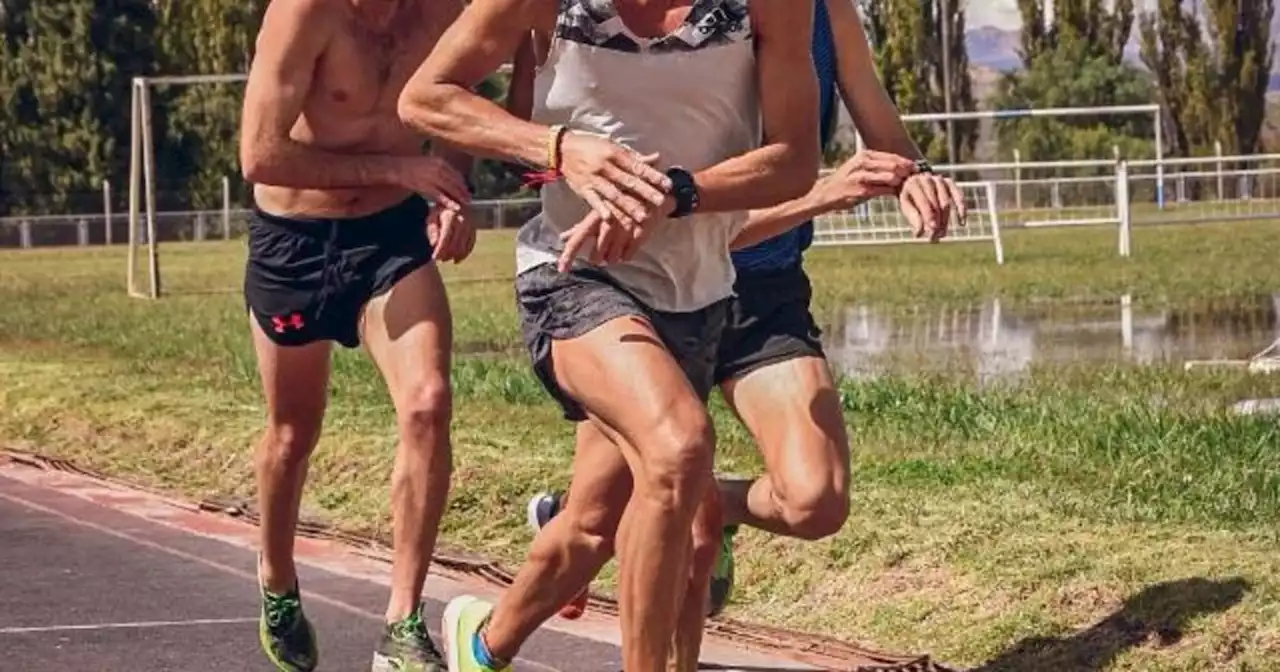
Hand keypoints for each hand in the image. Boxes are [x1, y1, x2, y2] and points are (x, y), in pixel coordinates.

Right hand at [396, 156, 471, 210]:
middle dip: (463, 190)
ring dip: (459, 196)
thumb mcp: (427, 163)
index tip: (467, 188)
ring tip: (465, 203)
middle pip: (455, 181)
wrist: (395, 167)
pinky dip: (448, 202)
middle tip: (469, 198)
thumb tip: (447, 176)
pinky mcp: (425, 186)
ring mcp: (432, 176)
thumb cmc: (410, 166)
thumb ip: (438, 168)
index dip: (462, 182)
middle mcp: (438, 167)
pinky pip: (440, 195)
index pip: (455, 173)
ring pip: (450, 188)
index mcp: (439, 161)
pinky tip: (455, 207)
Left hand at [427, 206, 475, 262]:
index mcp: (450, 217)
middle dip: (446, 254)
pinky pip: (470, 246)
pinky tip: (456, 259)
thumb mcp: (432, 216)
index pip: (445, 238)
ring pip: (463, 247)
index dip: (440, 250)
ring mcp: (470, 226)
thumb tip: (434, 244)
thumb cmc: (440, 211)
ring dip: (454, 256)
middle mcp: (463, 221)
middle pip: (455, 244)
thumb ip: (432, 230)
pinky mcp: (474, 230)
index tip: (434, 257)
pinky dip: (463, 255)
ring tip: (445, 259)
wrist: (455, 201)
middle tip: (439, 259)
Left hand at [555, 193, 672, 271]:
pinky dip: (625, 255)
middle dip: (596, 257)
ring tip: (614, 248)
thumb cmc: (620, 199)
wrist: (648, 190)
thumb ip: (581, 226)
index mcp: (595, 217)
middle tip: (599, 253)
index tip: (562, 268)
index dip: (568, 255)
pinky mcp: (640, 235)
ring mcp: (624, 231)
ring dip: (611, 256)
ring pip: (612, 258)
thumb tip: (563, 237)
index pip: (577, 238)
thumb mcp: (598, 210)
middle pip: (596, 255)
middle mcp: (608, 225)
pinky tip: (625, 248)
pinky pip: (627, 256)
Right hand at [558, 131, 671, 227]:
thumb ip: (634, 156)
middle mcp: (605, 166)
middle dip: (646, 192)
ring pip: (614, 194)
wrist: (562, 148)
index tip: (667, 185)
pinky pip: (593, 200)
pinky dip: (600, 208)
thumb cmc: (591, 146)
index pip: (637, 167)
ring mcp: (594, 178)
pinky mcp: (583, 188)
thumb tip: (656, 158)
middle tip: (661, 202)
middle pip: (629, 182)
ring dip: (628, 206)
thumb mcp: (613, 146)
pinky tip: (609, 218)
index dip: (653, 176)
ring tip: (642, 216)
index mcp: (615, 154)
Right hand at [814, 150, 917, 210]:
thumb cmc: (847, 182)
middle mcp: (862, 163)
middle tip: (914, 178)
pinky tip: (896, 193)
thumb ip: (878, 166)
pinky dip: (891, 191)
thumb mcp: (860, 167)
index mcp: (864, 155)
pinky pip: (882, 190)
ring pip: (889, 176)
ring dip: (900, 182)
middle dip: (906, 171)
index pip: (892, 156)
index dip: (906, 162)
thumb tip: (902, 168)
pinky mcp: (860, 191)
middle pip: (893, 164)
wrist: (826, 193)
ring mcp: (861, 177)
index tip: (916, 169)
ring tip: (906, 185)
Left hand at [898, 172, 966, 242]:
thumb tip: (919, 234)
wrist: (914, 180)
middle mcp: (928, 179)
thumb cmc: (910, 196)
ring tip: (942, 234)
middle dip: (936, 222)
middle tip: (935, 238)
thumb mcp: (906, 205)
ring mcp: (940, 180)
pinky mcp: (950, 182)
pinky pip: (958, 196)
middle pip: (936, 204)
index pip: (924, 203)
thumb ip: (913, 217)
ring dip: (945, 221)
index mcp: (914, 184)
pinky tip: (962, 222)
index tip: (931, 231)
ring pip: (946, 203)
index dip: (928, 217)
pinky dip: (962, 209)